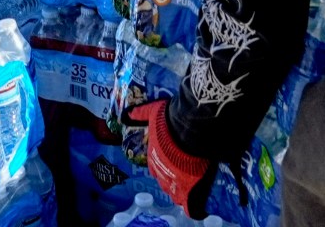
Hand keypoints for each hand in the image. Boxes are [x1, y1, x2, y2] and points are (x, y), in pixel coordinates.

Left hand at [127, 98, 212, 219]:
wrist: (188, 128)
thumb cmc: (170, 120)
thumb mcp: (152, 112)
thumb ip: (141, 114)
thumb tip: (127, 114)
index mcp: (153, 154)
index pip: (153, 166)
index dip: (160, 166)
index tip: (166, 164)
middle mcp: (161, 170)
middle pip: (163, 180)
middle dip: (169, 179)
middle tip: (179, 176)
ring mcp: (175, 181)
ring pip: (175, 192)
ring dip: (180, 191)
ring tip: (188, 190)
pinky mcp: (190, 188)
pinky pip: (191, 204)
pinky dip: (194, 207)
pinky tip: (197, 210)